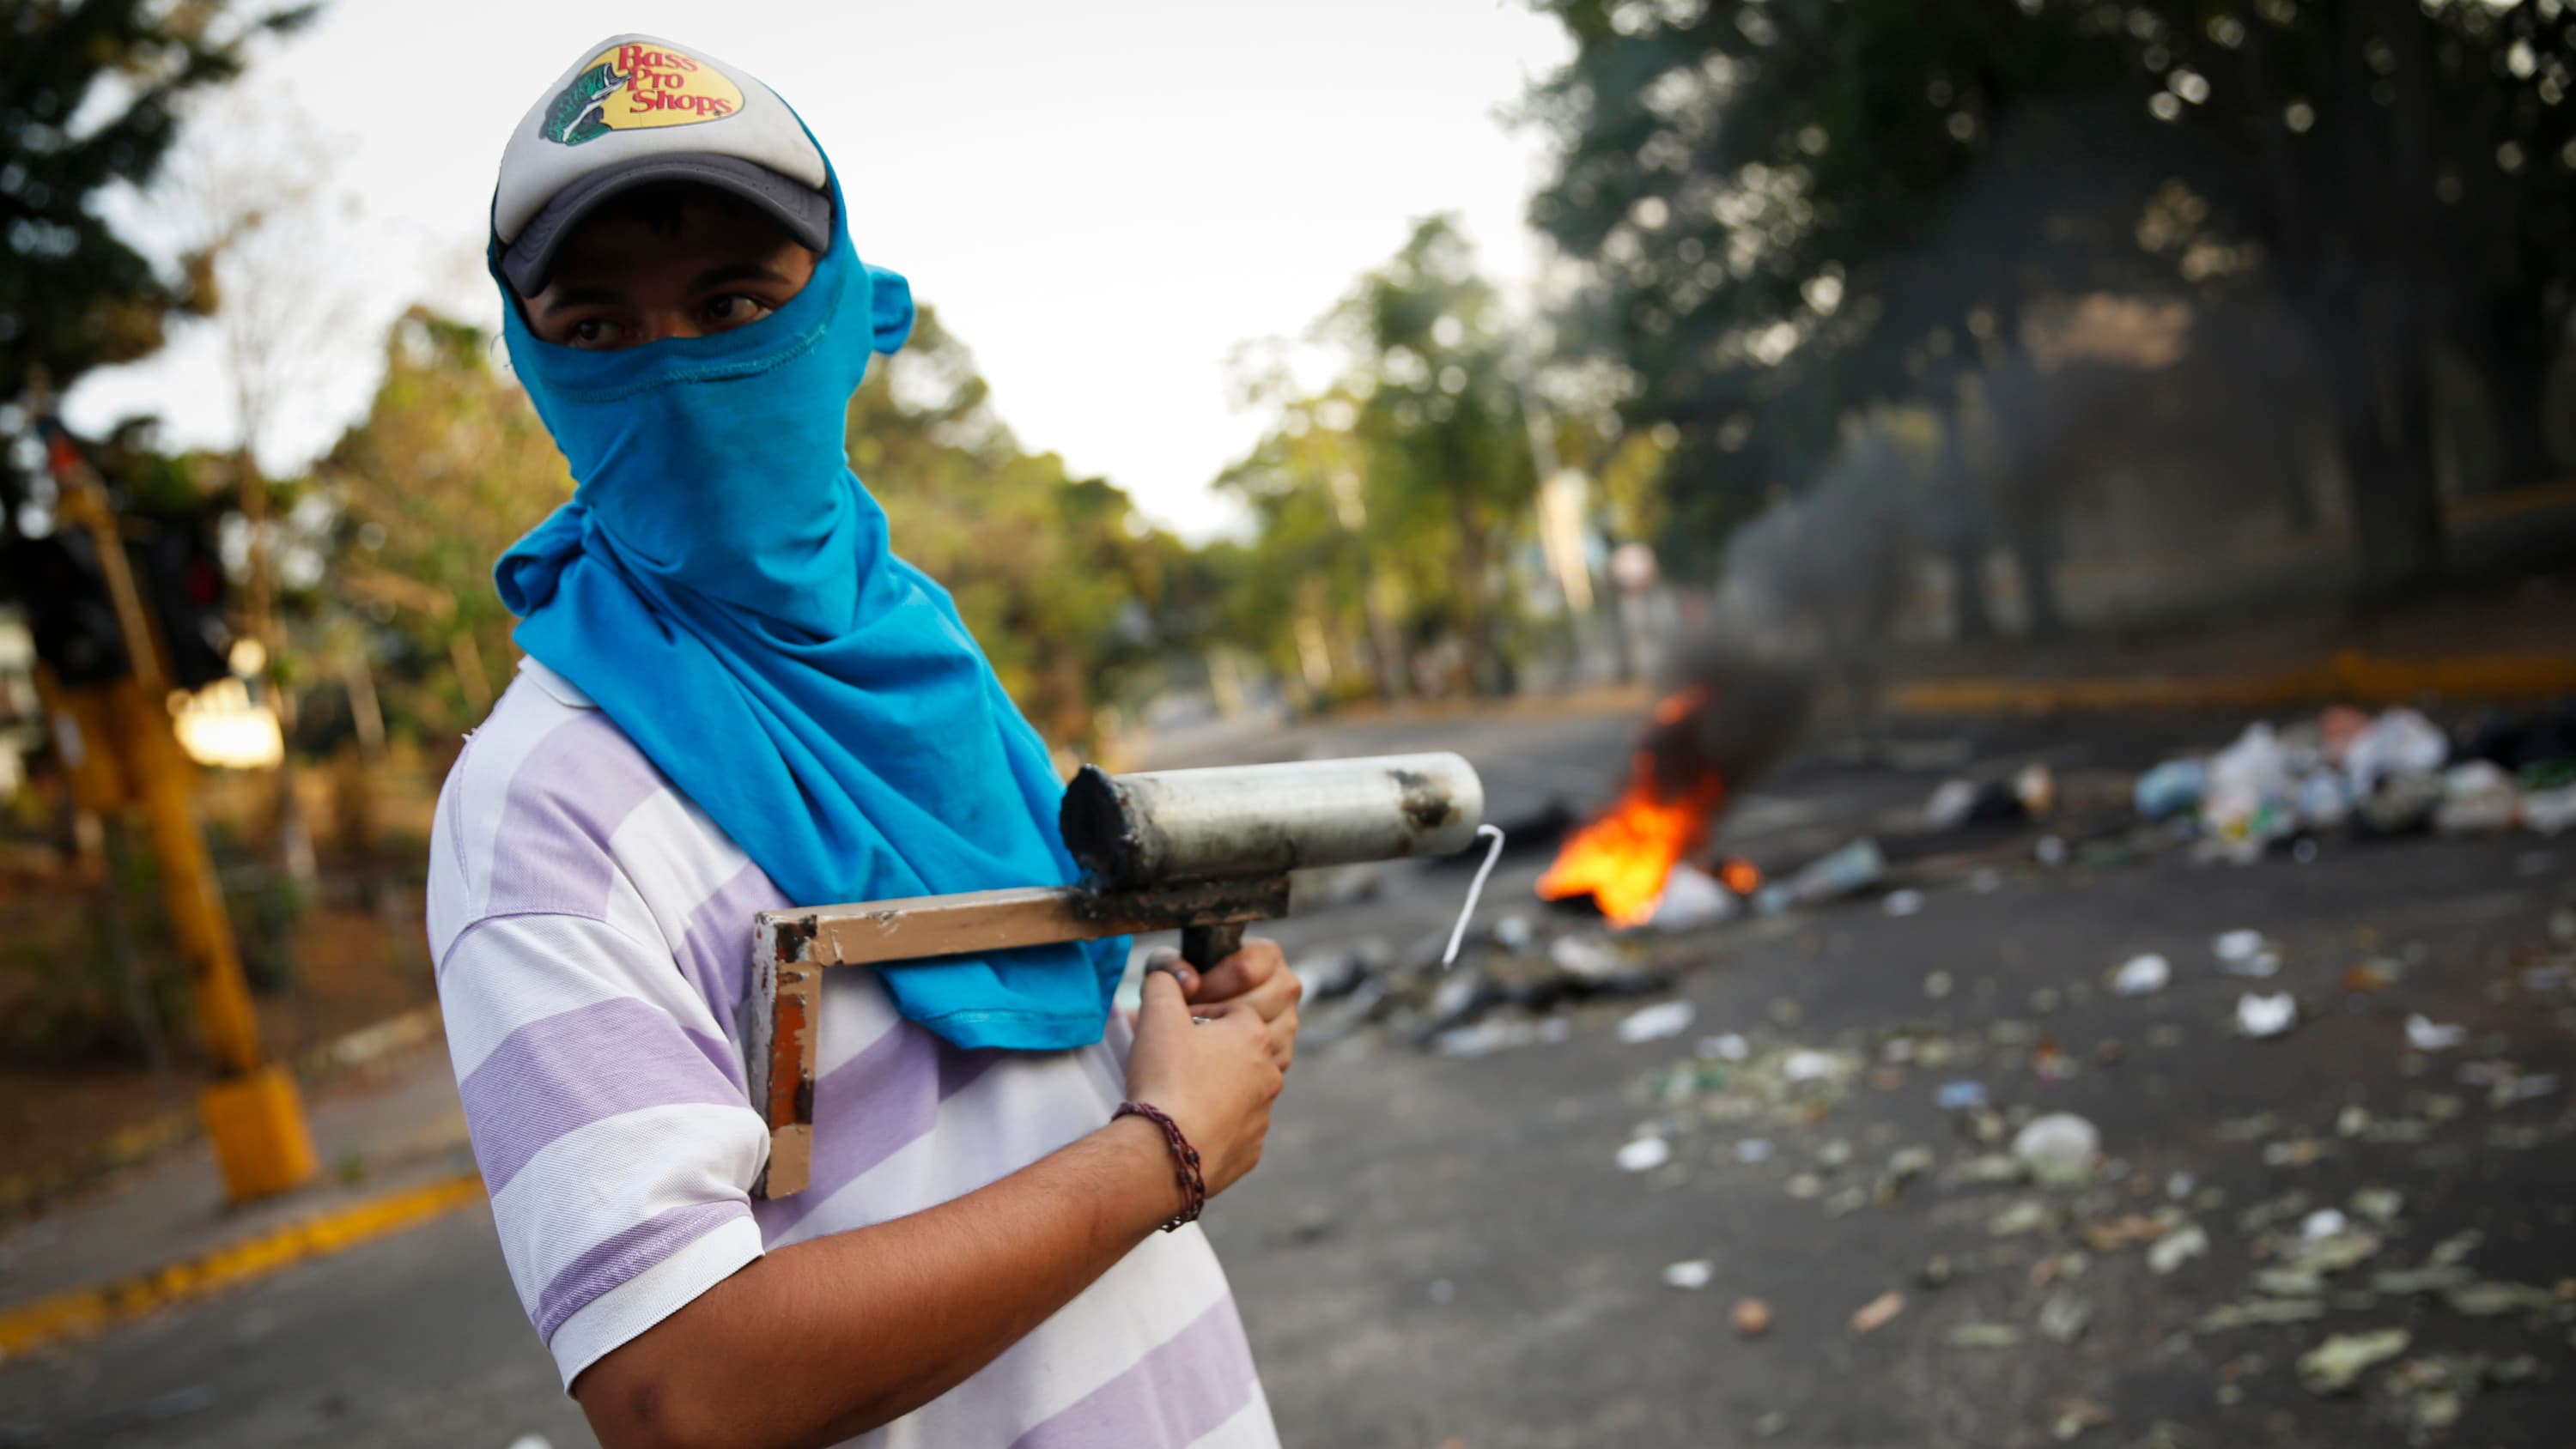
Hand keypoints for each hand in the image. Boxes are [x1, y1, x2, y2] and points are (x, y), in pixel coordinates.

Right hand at [1123, 967, 1282, 1198]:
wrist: (1164, 1152)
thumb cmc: (1164, 1079)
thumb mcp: (1157, 1015)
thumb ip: (1164, 982)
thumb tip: (1169, 976)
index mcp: (1254, 1034)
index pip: (1233, 1009)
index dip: (1201, 1015)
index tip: (1177, 1030)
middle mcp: (1269, 1073)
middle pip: (1241, 1049)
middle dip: (1213, 1050)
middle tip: (1176, 1060)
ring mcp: (1263, 1114)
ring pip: (1241, 1089)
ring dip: (1216, 1086)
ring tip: (1180, 1093)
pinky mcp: (1251, 1148)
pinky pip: (1235, 1127)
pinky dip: (1215, 1123)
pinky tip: (1188, 1124)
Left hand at [1146, 939, 1301, 1073]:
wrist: (1184, 1034)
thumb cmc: (1179, 991)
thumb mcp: (1165, 969)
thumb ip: (1169, 966)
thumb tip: (1189, 981)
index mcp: (1267, 955)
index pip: (1245, 970)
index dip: (1211, 985)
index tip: (1188, 996)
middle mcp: (1286, 987)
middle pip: (1255, 1005)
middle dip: (1215, 1015)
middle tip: (1188, 1022)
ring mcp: (1289, 1024)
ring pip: (1262, 1038)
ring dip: (1223, 1043)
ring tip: (1196, 1039)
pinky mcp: (1283, 1058)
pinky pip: (1262, 1066)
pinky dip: (1233, 1067)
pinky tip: (1210, 1060)